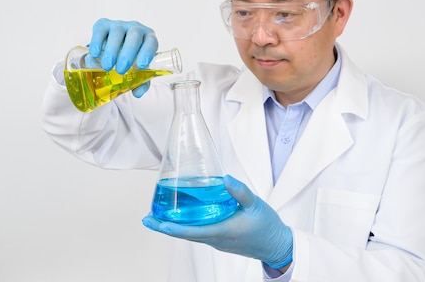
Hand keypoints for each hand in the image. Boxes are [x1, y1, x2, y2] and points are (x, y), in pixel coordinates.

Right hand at [89, 19, 157, 96]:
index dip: (148, 52)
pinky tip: (95, 54)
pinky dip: (97, 41)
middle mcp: (136, 28)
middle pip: (134, 36)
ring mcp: (120, 25)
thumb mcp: (138, 70)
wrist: (115, 49)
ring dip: (112, 50)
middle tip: (121, 70)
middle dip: (128, 53)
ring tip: (108, 66)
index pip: (151, 42)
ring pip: (117, 32)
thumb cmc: (131, 59)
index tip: (142, 65)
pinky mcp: (104, 24)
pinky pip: (101, 29)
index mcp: (148, 38)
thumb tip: (138, 93)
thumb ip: (141, 81)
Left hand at [142, 175, 292, 268]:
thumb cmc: (267, 226)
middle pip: (184, 234)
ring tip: (159, 216)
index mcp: (222, 231)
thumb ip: (240, 191)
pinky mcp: (220, 239)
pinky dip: (186, 226)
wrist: (277, 245)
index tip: (154, 222)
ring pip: (190, 234)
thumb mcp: (256, 204)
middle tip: (147, 218)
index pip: (189, 231)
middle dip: (164, 227)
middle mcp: (216, 239)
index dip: (169, 227)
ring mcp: (217, 241)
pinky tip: (183, 217)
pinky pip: (198, 233)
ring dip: (173, 227)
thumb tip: (225, 178)